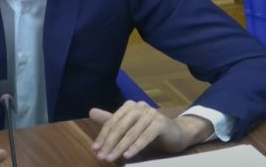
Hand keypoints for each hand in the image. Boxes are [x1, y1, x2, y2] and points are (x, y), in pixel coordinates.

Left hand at [89, 101, 213, 161]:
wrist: (175, 133)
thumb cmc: (149, 131)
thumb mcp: (128, 126)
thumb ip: (110, 120)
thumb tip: (90, 112)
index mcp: (129, 106)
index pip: (112, 122)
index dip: (102, 136)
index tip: (95, 149)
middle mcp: (139, 106)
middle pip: (120, 127)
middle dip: (109, 143)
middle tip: (101, 157)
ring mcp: (151, 113)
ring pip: (131, 133)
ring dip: (120, 148)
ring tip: (111, 158)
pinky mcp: (160, 122)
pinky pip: (144, 137)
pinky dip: (135, 147)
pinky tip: (128, 156)